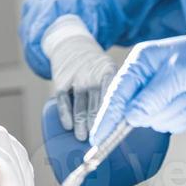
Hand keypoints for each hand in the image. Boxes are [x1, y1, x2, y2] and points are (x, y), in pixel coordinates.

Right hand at [42, 18, 118, 141]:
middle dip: (98, 125)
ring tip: (83, 138)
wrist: (72, 44)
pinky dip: (66, 115)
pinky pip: (63, 101)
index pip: (113, 97)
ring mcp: (75, 77)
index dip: (114, 116)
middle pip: (96, 105)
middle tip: (100, 141)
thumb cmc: (95, 66)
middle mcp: (91, 74)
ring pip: (80, 105)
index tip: (116, 133)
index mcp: (109, 71)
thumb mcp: (108, 69)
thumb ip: (114, 90)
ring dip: (82, 124)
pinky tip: (69, 126)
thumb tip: (124, 121)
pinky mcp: (61, 80)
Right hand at [91, 33, 185, 139]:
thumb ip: (154, 95)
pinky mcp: (171, 108)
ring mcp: (158, 96)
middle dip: (165, 108)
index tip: (98, 138)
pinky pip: (174, 125)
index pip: (117, 94)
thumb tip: (131, 117)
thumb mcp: (178, 72)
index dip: (107, 117)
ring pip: (159, 121)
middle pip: (140, 113)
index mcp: (139, 64)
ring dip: (180, 109)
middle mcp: (144, 81)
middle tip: (184, 91)